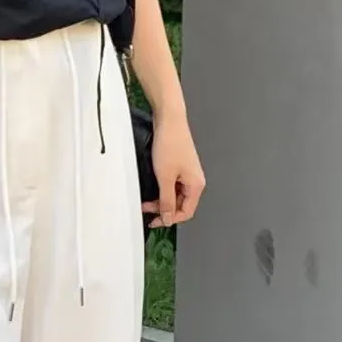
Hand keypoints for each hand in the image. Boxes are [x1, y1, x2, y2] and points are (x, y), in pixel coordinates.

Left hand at [145, 111, 204, 228]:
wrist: (169, 121)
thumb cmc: (170, 145)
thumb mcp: (165, 178)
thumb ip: (166, 201)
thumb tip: (167, 219)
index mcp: (196, 186)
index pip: (186, 212)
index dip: (170, 219)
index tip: (154, 221)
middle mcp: (194, 181)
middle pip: (180, 205)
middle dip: (163, 209)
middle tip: (146, 210)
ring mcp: (187, 174)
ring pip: (175, 195)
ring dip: (161, 200)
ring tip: (146, 201)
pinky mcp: (180, 167)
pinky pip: (172, 185)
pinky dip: (162, 190)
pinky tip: (152, 189)